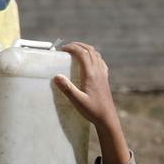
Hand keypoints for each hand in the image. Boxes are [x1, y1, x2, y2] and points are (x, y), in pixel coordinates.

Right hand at [52, 42, 129, 163]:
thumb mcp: (77, 101)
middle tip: (67, 47)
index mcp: (91, 74)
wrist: (107, 118)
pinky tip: (90, 60)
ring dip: (86, 49)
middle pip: (90, 50)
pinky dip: (93, 56)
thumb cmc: (92, 111)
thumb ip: (67, 88)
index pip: (82, 54)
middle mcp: (98, 71)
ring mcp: (103, 74)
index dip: (72, 48)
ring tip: (76, 50)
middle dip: (78, 45)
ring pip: (96, 54)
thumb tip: (56, 76)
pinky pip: (100, 61)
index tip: (62, 49)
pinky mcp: (105, 79)